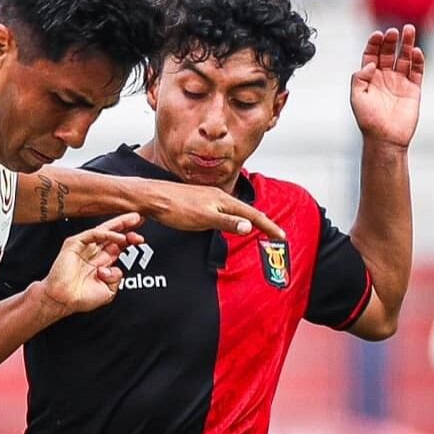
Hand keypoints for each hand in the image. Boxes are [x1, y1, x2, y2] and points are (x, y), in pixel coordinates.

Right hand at [37, 214, 142, 320]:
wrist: (63, 300)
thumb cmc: (80, 298)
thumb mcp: (108, 291)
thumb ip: (117, 278)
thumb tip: (118, 268)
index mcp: (100, 263)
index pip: (117, 246)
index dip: (129, 241)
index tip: (141, 239)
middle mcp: (93, 253)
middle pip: (113, 235)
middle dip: (127, 227)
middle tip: (140, 220)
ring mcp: (84, 247)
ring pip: (104, 230)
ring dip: (120, 225)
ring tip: (134, 220)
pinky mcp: (74, 244)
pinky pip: (93, 234)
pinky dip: (108, 234)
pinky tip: (120, 237)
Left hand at [151, 181, 284, 240]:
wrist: (152, 198)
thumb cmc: (174, 208)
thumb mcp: (203, 218)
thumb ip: (227, 222)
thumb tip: (249, 226)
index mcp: (223, 200)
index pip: (252, 215)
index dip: (268, 226)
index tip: (281, 236)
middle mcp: (218, 197)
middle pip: (247, 211)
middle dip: (263, 222)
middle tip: (274, 234)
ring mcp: (208, 199)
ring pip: (235, 210)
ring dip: (249, 219)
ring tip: (258, 228)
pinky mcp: (199, 202)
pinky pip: (223, 211)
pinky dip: (233, 218)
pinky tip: (228, 222)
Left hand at [351, 25, 423, 148]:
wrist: (385, 138)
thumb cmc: (368, 121)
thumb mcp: (357, 98)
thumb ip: (359, 79)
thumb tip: (370, 64)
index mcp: (370, 79)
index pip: (372, 55)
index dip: (374, 44)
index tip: (377, 35)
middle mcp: (385, 78)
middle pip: (388, 53)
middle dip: (390, 41)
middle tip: (393, 31)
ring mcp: (400, 82)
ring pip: (404, 58)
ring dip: (407, 44)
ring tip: (409, 30)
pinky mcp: (413, 88)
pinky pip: (417, 70)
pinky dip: (418, 60)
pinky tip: (416, 51)